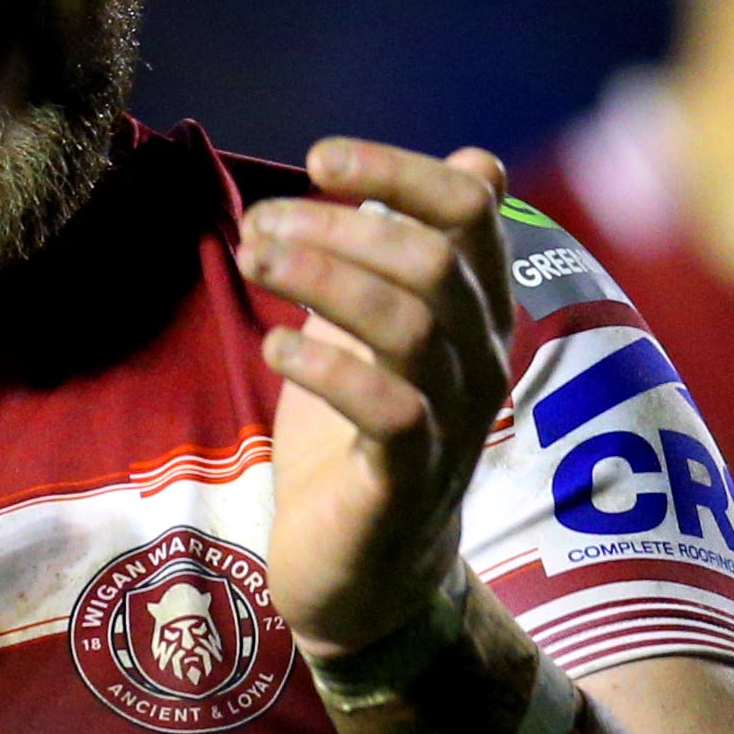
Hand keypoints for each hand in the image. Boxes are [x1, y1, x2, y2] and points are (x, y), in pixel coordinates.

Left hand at [239, 140, 519, 654]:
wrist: (365, 573)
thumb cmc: (363, 436)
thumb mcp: (383, 328)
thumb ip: (413, 251)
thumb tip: (480, 161)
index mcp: (477, 311)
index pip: (470, 211)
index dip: (399, 171)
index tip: (319, 159)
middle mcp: (480, 360)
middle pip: (433, 260)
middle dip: (339, 225)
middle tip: (259, 223)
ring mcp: (452, 423)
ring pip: (413, 325)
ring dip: (323, 280)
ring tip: (253, 261)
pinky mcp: (409, 482)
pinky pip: (391, 411)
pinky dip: (329, 367)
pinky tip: (275, 346)